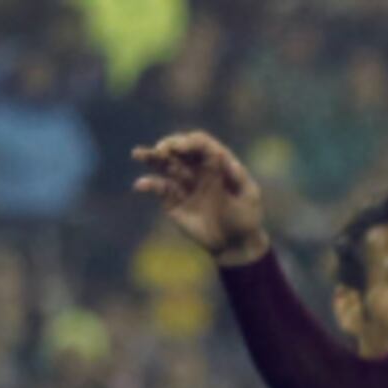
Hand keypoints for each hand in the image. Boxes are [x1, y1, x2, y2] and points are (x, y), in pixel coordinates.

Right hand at [132, 132, 268, 266]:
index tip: (180, 147)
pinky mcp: (172, 200)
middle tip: (161, 150)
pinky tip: (141, 185)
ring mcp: (184, 183)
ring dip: (151, 157)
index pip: (201, 144)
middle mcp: (198, 169)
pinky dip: (148, 184)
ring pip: (164, 164)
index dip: (189, 141)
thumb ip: (238, 177)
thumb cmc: (246, 218)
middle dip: (169, 145)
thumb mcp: (249, 197)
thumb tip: (224, 157)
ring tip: (138, 153)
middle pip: (179, 150)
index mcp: (218, 164)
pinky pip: (158, 188)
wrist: (234, 245)